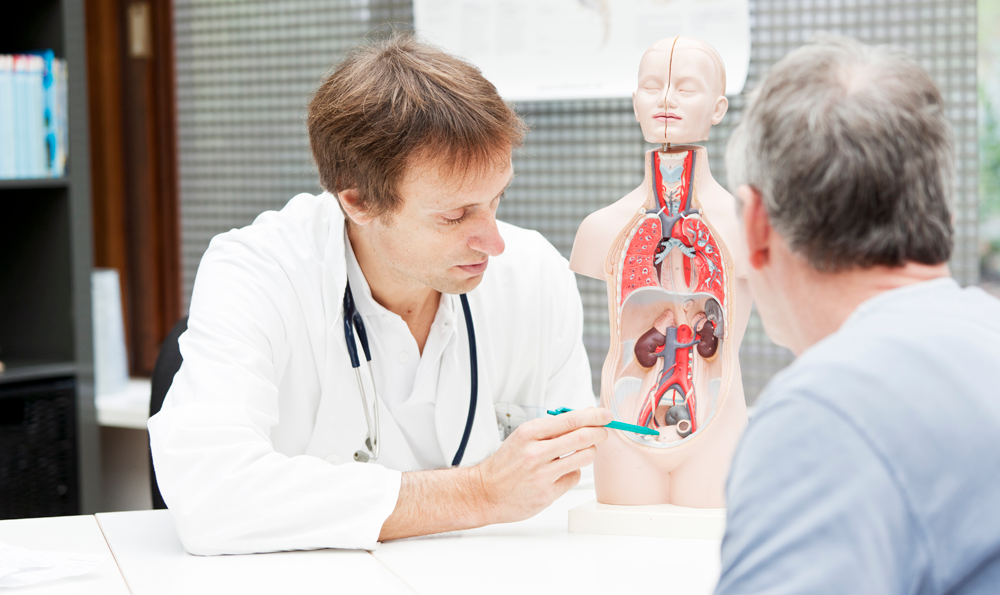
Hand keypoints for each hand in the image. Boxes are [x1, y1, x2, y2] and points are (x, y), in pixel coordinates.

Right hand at [474, 407, 609, 524]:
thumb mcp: (522, 437)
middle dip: (599, 432)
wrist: (485, 492)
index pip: (569, 419)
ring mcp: (543, 474)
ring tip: (583, 451)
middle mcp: (536, 452)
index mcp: (529, 433)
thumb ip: (550, 429)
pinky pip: (574, 477)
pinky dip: (573, 472)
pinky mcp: (548, 493)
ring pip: (583, 457)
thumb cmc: (505, 464)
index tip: (605, 415)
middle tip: (604, 432)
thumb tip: (581, 417)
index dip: (593, 415)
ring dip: (590, 452)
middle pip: (582, 436)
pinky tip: (562, 472)